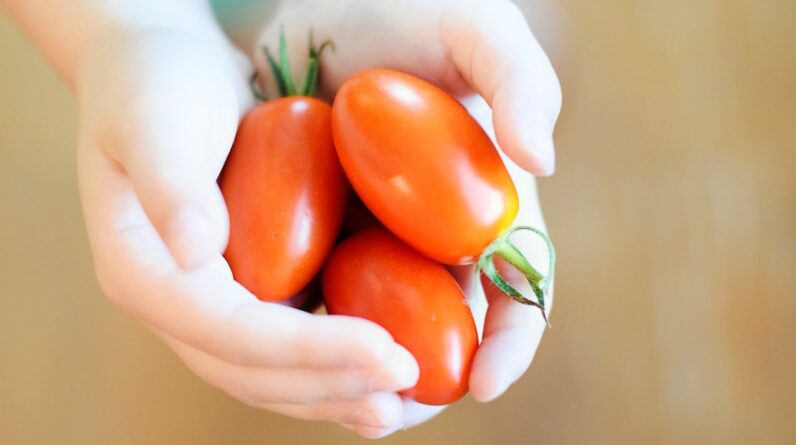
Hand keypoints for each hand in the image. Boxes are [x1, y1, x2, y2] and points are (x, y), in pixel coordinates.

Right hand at [75, 25, 418, 433]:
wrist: (163, 69)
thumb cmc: (157, 83)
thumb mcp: (155, 119)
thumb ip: (170, 182)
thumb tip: (197, 250)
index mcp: (143, 272)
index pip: (229, 333)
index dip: (306, 351)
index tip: (383, 350)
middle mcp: (174, 303)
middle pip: (251, 371)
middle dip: (331, 384)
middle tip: (404, 385)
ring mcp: (208, 303)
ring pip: (270, 374)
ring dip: (336, 392)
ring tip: (401, 403)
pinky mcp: (243, 290)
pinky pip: (287, 345)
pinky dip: (333, 366)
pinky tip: (380, 371)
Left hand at [241, 0, 560, 436]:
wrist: (301, 4)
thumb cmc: (392, 8)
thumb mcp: (468, 27)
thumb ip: (521, 78)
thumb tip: (542, 160)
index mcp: (486, 204)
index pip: (519, 288)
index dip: (512, 340)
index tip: (486, 380)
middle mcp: (434, 237)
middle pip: (448, 332)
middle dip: (428, 380)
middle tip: (395, 407)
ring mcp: (375, 245)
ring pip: (379, 333)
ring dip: (363, 376)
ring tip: (341, 397)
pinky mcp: (314, 243)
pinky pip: (315, 305)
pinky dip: (308, 335)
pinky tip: (282, 349)